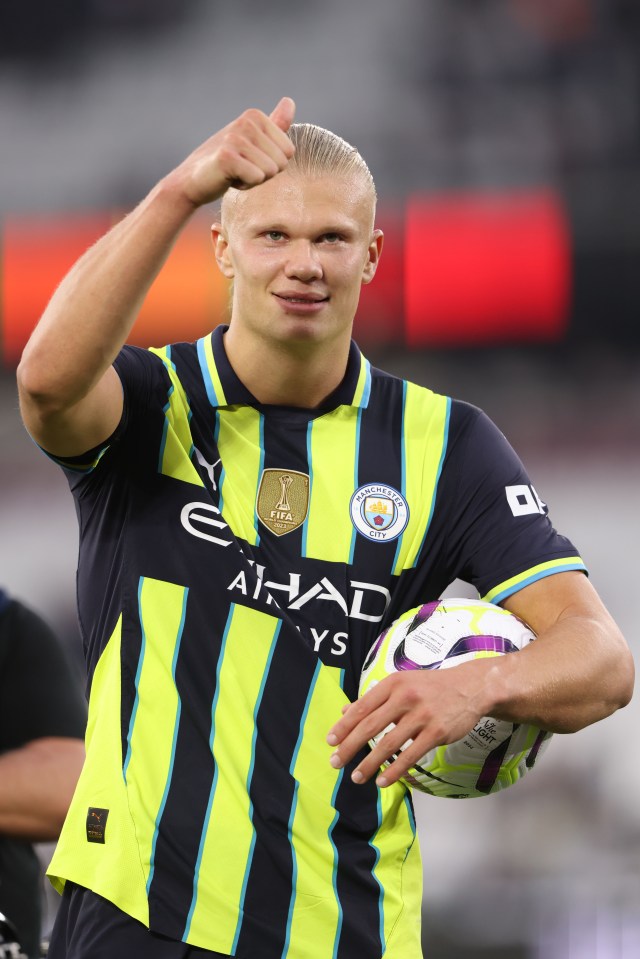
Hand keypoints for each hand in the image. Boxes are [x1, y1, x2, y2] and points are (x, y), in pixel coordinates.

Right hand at [174, 97, 295, 207]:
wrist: (193, 180)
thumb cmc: (227, 163)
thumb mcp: (254, 142)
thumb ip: (274, 125)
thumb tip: (290, 101)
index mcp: (256, 116)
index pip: (289, 151)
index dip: (272, 164)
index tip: (250, 160)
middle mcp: (246, 122)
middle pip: (281, 162)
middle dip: (264, 173)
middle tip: (241, 168)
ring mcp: (235, 137)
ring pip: (270, 172)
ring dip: (253, 180)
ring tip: (234, 172)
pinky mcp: (227, 156)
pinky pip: (256, 178)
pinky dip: (244, 185)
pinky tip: (229, 178)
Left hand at [326, 663, 491, 786]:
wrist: (470, 686)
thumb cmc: (431, 687)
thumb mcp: (402, 683)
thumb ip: (374, 698)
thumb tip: (345, 711)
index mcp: (393, 684)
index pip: (362, 707)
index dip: (344, 726)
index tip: (330, 741)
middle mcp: (405, 697)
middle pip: (370, 726)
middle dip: (349, 746)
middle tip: (335, 762)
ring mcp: (421, 715)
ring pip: (388, 744)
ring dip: (369, 763)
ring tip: (356, 777)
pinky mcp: (437, 732)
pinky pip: (410, 755)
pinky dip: (394, 770)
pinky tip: (382, 781)